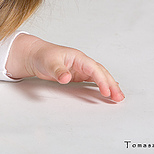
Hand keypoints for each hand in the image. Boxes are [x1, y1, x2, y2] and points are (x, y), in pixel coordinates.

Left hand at [6, 34, 124, 101]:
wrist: (34, 55)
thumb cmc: (42, 55)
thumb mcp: (49, 63)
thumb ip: (58, 71)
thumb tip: (66, 78)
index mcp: (78, 57)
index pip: (94, 69)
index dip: (101, 80)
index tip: (106, 91)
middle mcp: (81, 62)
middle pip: (101, 72)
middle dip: (111, 84)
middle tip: (118, 97)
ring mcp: (80, 69)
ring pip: (99, 76)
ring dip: (109, 86)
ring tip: (117, 97)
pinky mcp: (77, 75)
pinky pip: (93, 80)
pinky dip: (101, 86)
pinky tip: (107, 92)